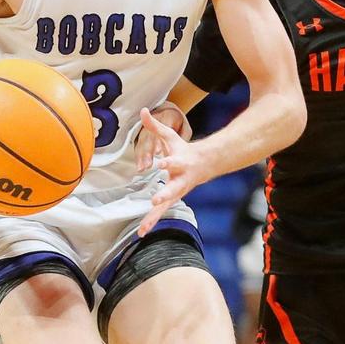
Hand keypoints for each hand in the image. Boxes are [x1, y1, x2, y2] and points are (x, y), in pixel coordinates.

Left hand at [136, 107, 209, 236]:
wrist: (203, 166)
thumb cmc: (183, 150)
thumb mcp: (169, 136)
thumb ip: (155, 125)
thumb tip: (143, 110)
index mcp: (179, 164)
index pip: (172, 162)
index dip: (167, 163)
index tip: (161, 164)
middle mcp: (179, 181)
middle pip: (172, 189)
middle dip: (164, 195)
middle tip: (156, 200)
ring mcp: (176, 193)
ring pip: (165, 206)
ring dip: (155, 217)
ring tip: (144, 229)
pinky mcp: (170, 201)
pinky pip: (159, 213)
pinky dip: (151, 222)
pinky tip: (141, 233)